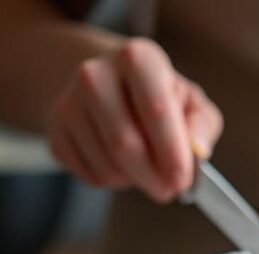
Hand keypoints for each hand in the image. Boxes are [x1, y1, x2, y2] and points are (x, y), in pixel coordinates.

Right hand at [45, 38, 222, 199]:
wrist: (104, 82)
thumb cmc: (156, 95)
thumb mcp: (190, 100)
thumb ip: (202, 124)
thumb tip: (199, 150)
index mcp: (137, 57)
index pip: (155, 110)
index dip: (172, 153)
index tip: (183, 180)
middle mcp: (96, 74)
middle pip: (125, 145)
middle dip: (153, 178)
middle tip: (169, 190)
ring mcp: (69, 102)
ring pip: (107, 166)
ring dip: (134, 181)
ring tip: (146, 169)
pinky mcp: (55, 129)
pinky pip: (89, 175)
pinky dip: (112, 181)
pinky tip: (121, 165)